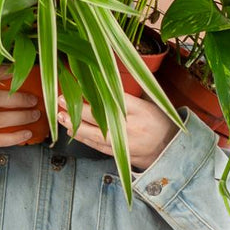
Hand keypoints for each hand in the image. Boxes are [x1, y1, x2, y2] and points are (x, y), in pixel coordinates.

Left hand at [57, 92, 179, 170]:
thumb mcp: (149, 103)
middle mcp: (131, 127)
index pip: (114, 99)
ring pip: (95, 134)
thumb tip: (106, 75)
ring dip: (75, 125)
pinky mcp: (118, 154)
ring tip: (60, 116)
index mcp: (140, 110)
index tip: (78, 85)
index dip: (94, 93)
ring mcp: (124, 143)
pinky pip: (96, 145)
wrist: (169, 149)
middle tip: (61, 101)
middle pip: (99, 117)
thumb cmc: (158, 122)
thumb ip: (129, 94)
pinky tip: (71, 130)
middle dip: (77, 110)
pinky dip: (83, 137)